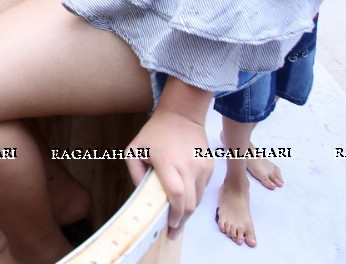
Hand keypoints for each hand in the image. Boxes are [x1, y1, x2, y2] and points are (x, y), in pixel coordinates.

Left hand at [124, 108, 211, 239]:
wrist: (182, 114)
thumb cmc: (155, 132)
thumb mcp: (134, 149)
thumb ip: (135, 173)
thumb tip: (142, 195)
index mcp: (168, 162)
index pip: (176, 195)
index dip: (175, 214)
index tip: (170, 226)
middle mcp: (188, 166)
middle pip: (190, 203)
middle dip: (182, 220)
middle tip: (173, 229)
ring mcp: (202, 167)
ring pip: (198, 199)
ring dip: (188, 210)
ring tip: (178, 216)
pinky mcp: (210, 166)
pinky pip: (203, 189)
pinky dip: (194, 196)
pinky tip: (185, 195)